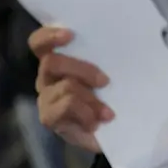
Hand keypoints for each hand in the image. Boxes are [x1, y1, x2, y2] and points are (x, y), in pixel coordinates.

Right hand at [30, 27, 112, 153]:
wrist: (108, 132)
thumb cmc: (109, 95)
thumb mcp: (110, 73)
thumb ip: (106, 58)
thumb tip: (127, 42)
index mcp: (58, 59)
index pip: (39, 42)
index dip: (49, 35)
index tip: (70, 34)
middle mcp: (46, 76)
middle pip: (51, 62)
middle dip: (83, 70)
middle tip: (105, 81)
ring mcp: (45, 97)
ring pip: (66, 86)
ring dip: (91, 98)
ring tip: (107, 112)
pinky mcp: (49, 117)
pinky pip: (67, 107)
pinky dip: (86, 114)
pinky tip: (96, 123)